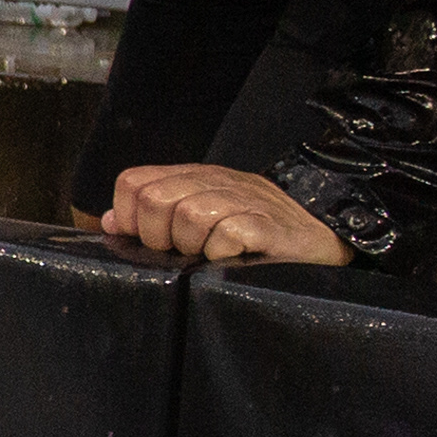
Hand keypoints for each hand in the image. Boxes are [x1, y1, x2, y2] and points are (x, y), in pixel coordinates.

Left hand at [97, 163, 348, 262]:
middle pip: (155, 200)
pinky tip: (233, 259)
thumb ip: (160, 215)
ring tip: (210, 256)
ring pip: (188, 214)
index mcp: (196, 178)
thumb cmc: (261, 235)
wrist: (327, 235)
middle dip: (159, 236)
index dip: (129, 217)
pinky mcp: (268, 225)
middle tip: (183, 253)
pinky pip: (227, 233)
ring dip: (192, 246)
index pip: (134, 182)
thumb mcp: (207, 218)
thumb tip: (109, 221)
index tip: (150, 241)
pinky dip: (222, 252)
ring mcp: (244, 201)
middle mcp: (217, 182)